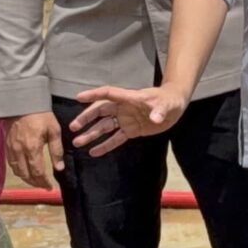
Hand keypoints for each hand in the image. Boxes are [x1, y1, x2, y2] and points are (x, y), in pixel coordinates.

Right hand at [6, 112, 65, 186]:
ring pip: (17, 171)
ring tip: (35, 181)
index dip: (43, 182)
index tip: (50, 187)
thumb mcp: (54, 130)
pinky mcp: (7, 145)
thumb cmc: (41, 115)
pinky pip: (11, 164)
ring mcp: (11, 149)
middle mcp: (19, 151)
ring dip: (26, 179)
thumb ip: (56, 150)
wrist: (22, 102)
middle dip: (35, 183)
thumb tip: (59, 168)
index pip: (37, 172)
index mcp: (32, 148)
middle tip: (43, 186)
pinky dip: (18, 171)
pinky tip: (25, 171)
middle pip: (26, 175)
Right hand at [68, 85, 184, 155]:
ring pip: (104, 127)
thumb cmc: (169, 100)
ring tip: (77, 142)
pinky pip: (115, 139)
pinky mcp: (131, 131)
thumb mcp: (166, 104)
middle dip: (86, 119)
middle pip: (100, 112)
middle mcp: (123, 108)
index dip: (94, 95)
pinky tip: (93, 152)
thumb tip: (155, 119)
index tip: (79, 97)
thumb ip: (159, 111)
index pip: (108, 94)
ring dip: (91, 134)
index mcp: (129, 98)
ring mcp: (125, 120)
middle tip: (73, 127)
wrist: (175, 106)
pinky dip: (105, 145)